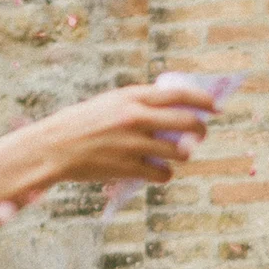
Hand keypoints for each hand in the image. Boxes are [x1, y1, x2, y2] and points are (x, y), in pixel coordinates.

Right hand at [0, 82, 219, 194]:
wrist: (53, 147)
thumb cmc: (83, 124)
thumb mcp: (111, 104)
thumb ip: (141, 105)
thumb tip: (176, 112)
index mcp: (132, 97)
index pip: (179, 94)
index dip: (203, 100)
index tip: (216, 107)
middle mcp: (136, 117)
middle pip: (189, 123)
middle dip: (200, 131)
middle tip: (200, 136)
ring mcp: (134, 143)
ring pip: (180, 153)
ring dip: (181, 156)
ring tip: (170, 155)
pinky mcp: (130, 167)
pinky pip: (164, 174)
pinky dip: (163, 174)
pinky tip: (154, 171)